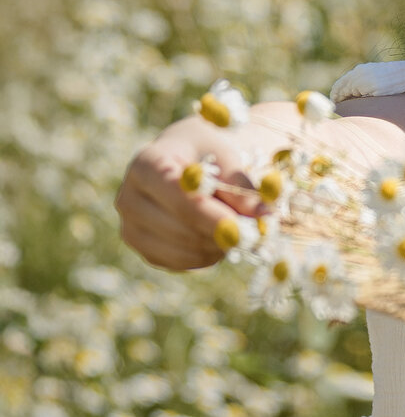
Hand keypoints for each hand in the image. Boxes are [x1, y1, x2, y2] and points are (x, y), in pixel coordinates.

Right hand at [115, 117, 261, 270]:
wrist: (186, 159)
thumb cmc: (209, 152)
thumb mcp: (227, 157)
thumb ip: (242, 184)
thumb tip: (264, 215)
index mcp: (146, 164)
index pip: (176, 195)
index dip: (211, 214)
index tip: (243, 227)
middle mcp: (129, 197)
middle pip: (179, 226)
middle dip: (221, 232)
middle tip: (256, 231)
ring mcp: (131, 227)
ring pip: (181, 249)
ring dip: (217, 245)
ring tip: (239, 229)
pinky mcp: (144, 249)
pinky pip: (180, 263)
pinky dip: (207, 256)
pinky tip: (221, 239)